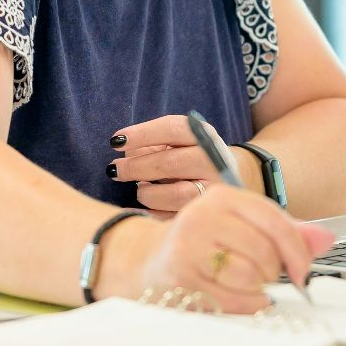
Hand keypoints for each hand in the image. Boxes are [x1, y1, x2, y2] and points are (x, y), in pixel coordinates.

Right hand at [97, 186, 334, 314]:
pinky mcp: (180, 277)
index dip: (297, 250)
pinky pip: (232, 299)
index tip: (304, 271)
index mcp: (222, 197)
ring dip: (256, 288)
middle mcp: (202, 216)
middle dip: (273, 271)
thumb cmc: (203, 244)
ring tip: (242, 282)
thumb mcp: (243, 227)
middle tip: (262, 274)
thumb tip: (326, 240)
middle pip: (265, 251)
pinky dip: (244, 304)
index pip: (274, 221)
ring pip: (250, 275)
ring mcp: (188, 247)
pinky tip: (236, 296)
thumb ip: (286, 233)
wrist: (146, 261)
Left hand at [108, 115, 261, 213]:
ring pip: (175, 194)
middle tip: (114, 169)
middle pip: (170, 163)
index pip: (172, 128)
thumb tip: (125, 155)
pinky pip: (176, 217)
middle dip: (136, 167)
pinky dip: (156, 211)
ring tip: (139, 188)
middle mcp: (214, 161)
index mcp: (204, 136)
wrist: (231, 175)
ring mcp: (215, 189)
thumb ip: (152, 144)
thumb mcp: (177, 142)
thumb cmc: (190, 155)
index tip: (115, 141)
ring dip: (148, 192)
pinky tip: (149, 205)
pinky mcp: (210, 213)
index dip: (142, 134)